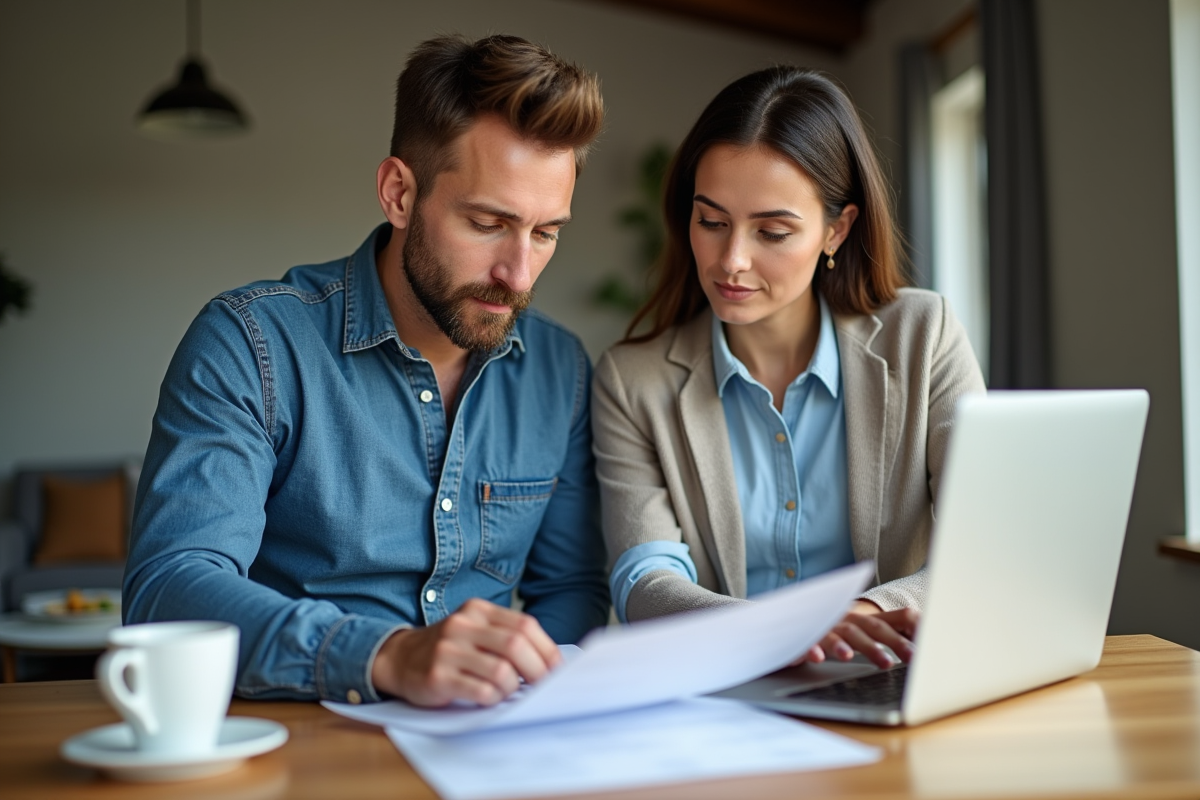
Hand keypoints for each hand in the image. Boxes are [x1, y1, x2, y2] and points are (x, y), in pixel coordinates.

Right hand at [370, 598, 561, 706]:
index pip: (525, 625)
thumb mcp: (475, 630)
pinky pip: (480, 692)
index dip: (546, 650)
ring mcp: (448, 650)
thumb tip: (550, 662)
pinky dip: (493, 700)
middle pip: (516, 646)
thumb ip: (506, 638)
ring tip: (506, 692)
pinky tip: (488, 699)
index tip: (556, 669)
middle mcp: (462, 625)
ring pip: (501, 671)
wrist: (399, 658)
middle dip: (537, 671)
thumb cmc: (449, 649)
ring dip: (512, 689)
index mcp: (478, 610)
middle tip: (541, 687)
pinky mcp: (437, 677)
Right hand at [801, 601, 918, 668]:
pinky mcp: (802, 635)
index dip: (911, 631)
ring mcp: (825, 626)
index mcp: (863, 619)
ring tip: (874, 661)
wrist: (789, 619)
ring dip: (858, 647)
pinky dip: (813, 649)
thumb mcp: (859, 630)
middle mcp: (847, 620)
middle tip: (911, 657)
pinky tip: (818, 658)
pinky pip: (807, 641)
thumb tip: (919, 637)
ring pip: (844, 634)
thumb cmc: (831, 629)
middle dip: (893, 642)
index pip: (890, 621)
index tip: (927, 648)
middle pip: (872, 628)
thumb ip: (887, 630)